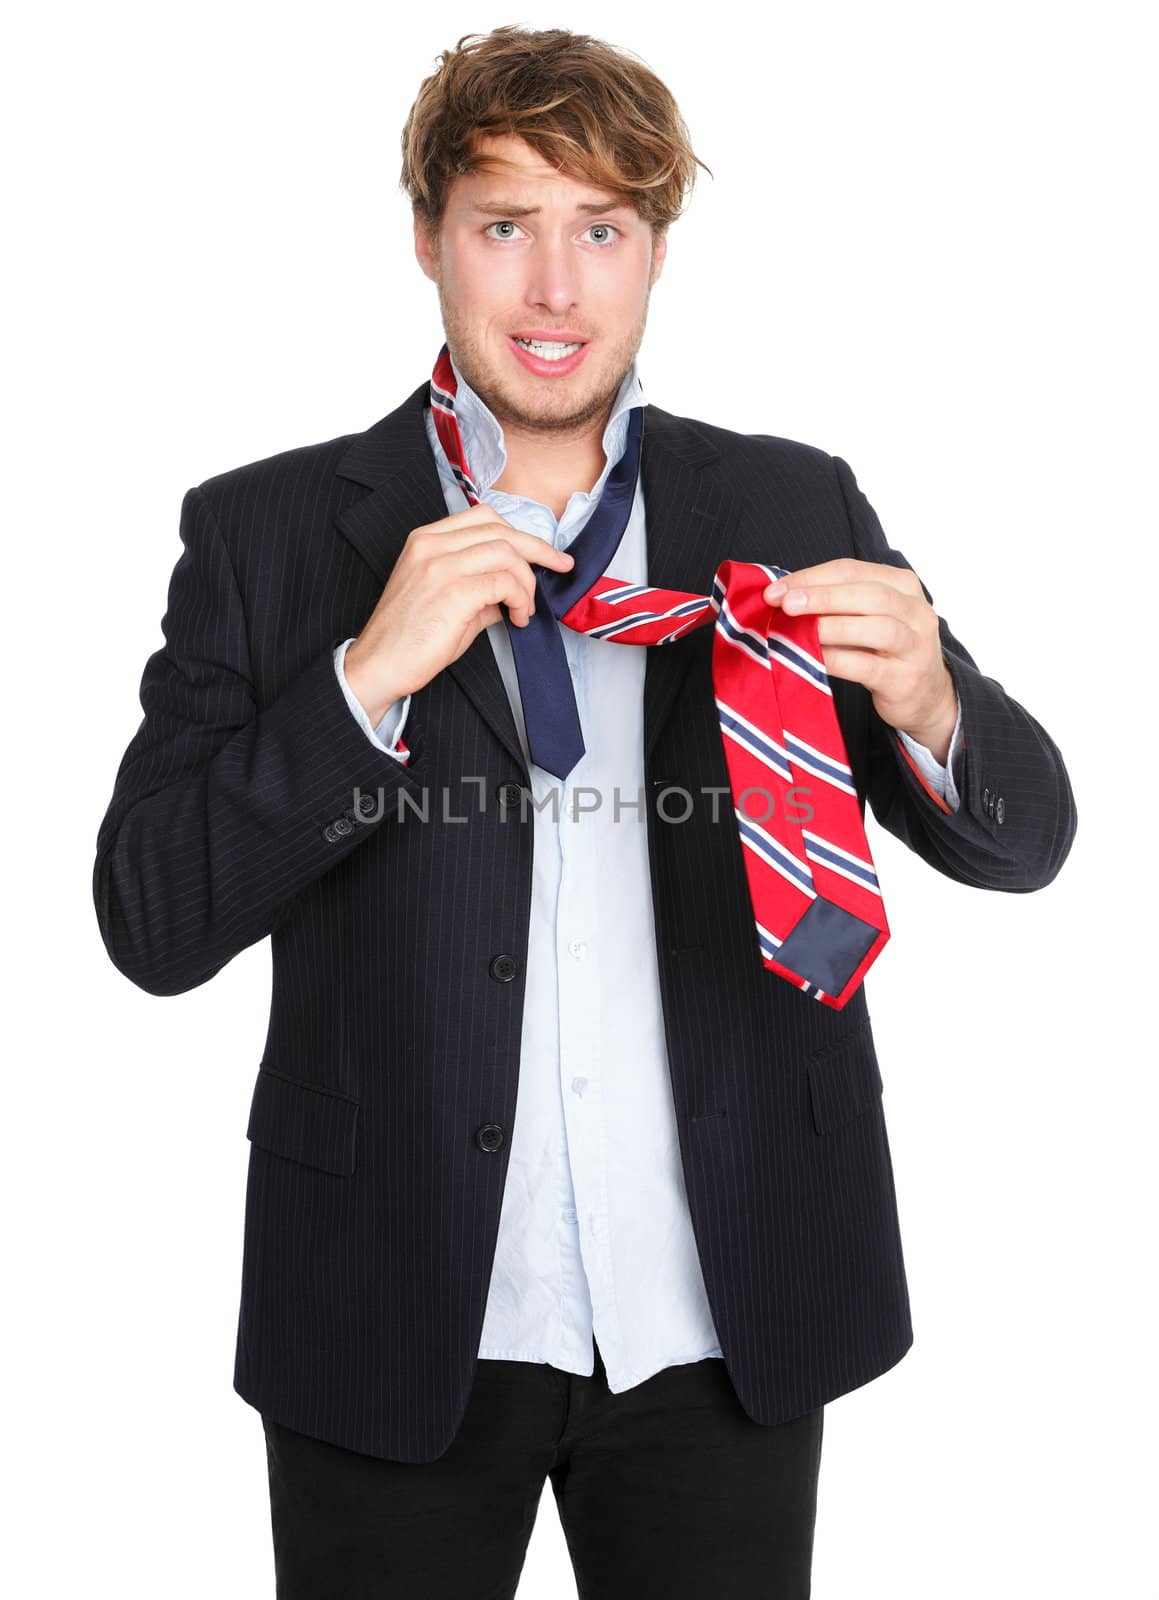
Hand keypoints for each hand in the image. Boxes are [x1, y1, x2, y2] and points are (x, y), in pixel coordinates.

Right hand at [345, 505, 574, 723]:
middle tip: (560, 566)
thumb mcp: (446, 600)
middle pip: (501, 530)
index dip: (520, 533)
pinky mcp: (453, 591)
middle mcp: (432, 545)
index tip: (543, 552)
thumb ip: (479, 586)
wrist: (379, 665)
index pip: (483, 517)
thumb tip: (514, 589)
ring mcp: (441, 565)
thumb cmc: (409, 638)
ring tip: (525, 609)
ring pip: (507, 554)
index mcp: (426, 540)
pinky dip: (520, 599)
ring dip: (527, 582)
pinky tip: (517, 617)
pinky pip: (504, 583)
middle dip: (538, 549)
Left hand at [763, 558, 957, 761]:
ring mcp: (916, 645)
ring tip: (798, 628)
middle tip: (786, 603)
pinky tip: (812, 658)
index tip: (775, 590)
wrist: (925, 695)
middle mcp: (915, 611)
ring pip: (876, 627)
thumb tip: (782, 597)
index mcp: (903, 585)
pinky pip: (868, 666)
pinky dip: (837, 660)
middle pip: (869, 594)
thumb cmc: (885, 649)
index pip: (853, 570)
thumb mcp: (868, 617)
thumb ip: (836, 604)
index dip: (812, 577)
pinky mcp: (905, 679)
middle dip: (822, 596)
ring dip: (832, 626)